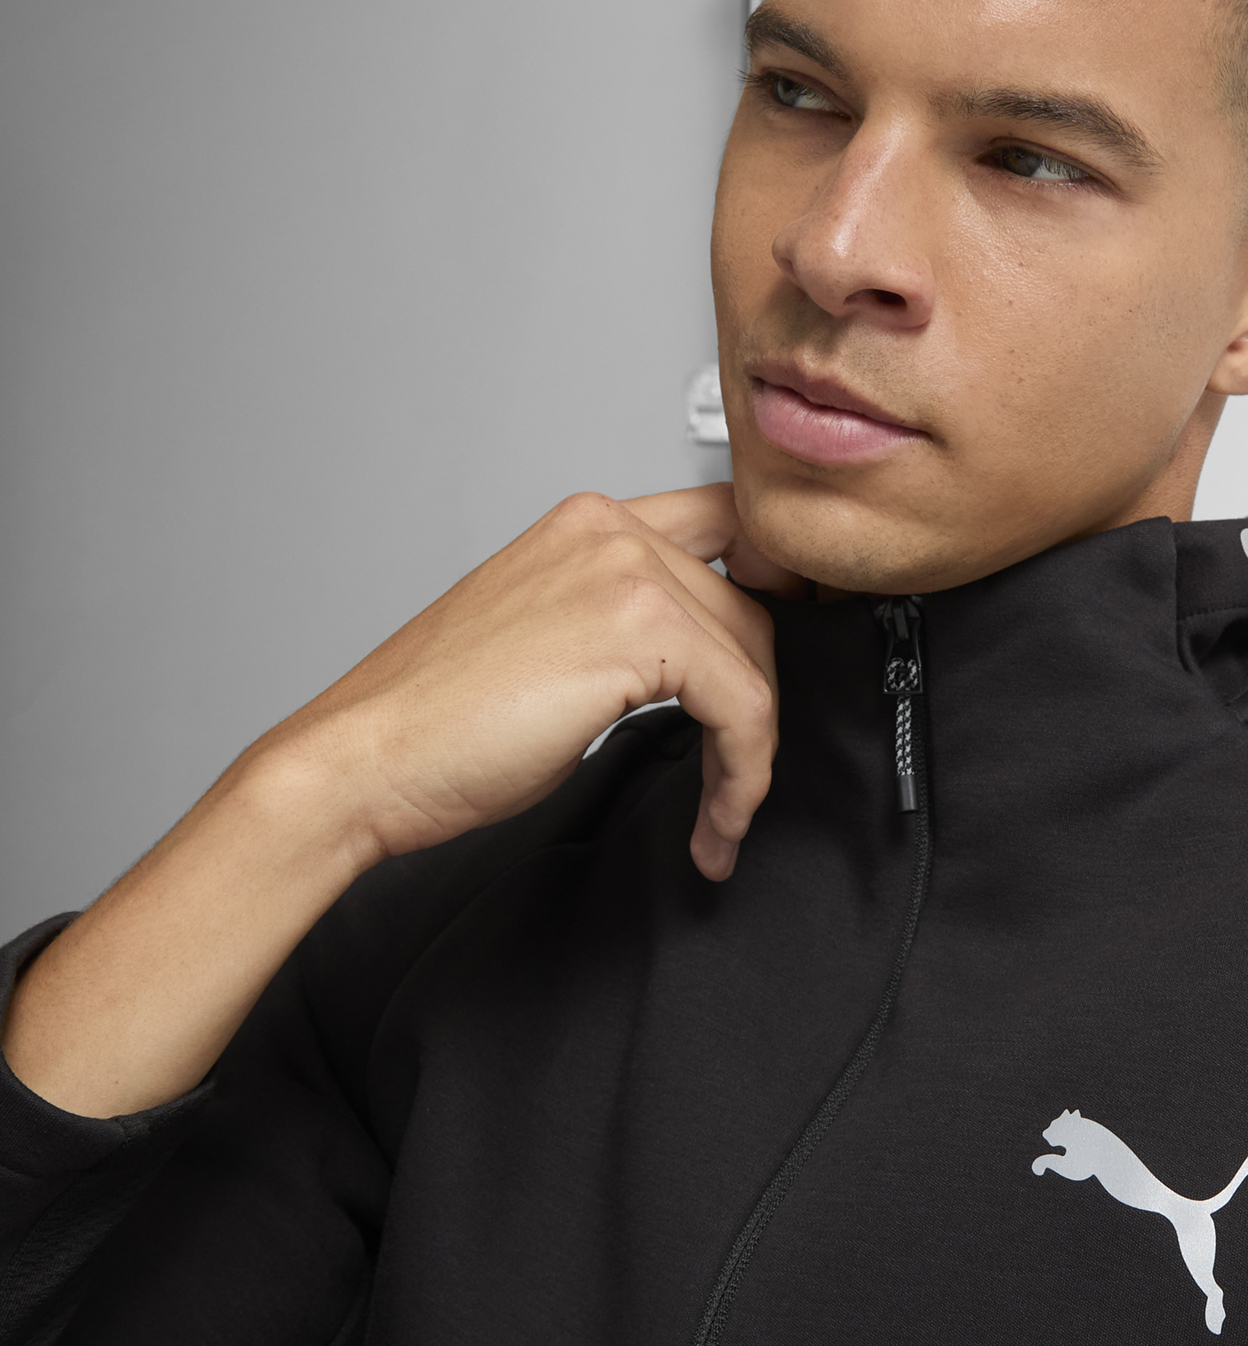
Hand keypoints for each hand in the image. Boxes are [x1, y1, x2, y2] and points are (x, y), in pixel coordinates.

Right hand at [268, 484, 803, 881]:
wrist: (364, 761)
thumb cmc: (440, 723)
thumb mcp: (554, 641)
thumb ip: (632, 626)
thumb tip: (714, 665)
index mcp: (589, 524)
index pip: (731, 528)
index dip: (777, 591)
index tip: (784, 666)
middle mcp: (611, 529)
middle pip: (754, 604)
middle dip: (757, 699)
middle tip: (735, 774)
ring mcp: (626, 571)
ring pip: (757, 657)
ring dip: (751, 752)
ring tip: (719, 816)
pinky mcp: (640, 631)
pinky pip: (744, 704)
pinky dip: (744, 775)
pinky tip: (715, 822)